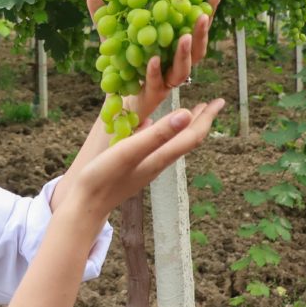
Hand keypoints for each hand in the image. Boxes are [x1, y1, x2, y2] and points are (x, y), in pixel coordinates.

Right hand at [72, 99, 224, 215]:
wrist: (86, 205)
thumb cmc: (103, 177)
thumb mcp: (129, 151)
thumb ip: (157, 134)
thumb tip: (187, 115)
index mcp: (160, 157)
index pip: (192, 135)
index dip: (206, 117)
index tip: (219, 101)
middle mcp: (158, 162)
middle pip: (186, 140)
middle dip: (201, 121)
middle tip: (212, 104)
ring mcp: (147, 166)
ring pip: (174, 144)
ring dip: (185, 127)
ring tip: (189, 113)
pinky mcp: (135, 168)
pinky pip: (158, 147)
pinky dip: (165, 133)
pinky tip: (153, 127)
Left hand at [86, 0, 221, 122]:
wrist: (114, 101)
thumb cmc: (120, 68)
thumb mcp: (113, 39)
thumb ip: (106, 19)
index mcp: (172, 50)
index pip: (193, 31)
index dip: (207, 14)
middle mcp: (174, 66)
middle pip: (196, 50)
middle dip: (202, 33)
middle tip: (203, 14)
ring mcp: (166, 82)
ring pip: (183, 69)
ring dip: (185, 53)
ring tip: (183, 35)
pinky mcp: (152, 94)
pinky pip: (156, 82)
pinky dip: (154, 71)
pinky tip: (153, 59)